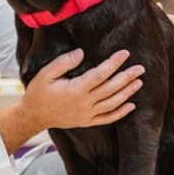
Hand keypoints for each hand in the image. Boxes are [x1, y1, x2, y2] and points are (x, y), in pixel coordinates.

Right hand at [20, 48, 144, 132]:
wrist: (33, 116)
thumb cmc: (39, 92)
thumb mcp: (45, 74)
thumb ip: (63, 62)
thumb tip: (81, 53)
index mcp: (75, 90)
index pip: (100, 74)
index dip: (114, 63)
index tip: (125, 53)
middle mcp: (84, 103)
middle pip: (111, 88)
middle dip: (127, 77)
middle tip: (140, 68)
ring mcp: (87, 114)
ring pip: (113, 103)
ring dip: (128, 93)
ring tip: (139, 82)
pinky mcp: (87, 122)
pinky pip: (107, 119)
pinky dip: (120, 113)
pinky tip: (131, 106)